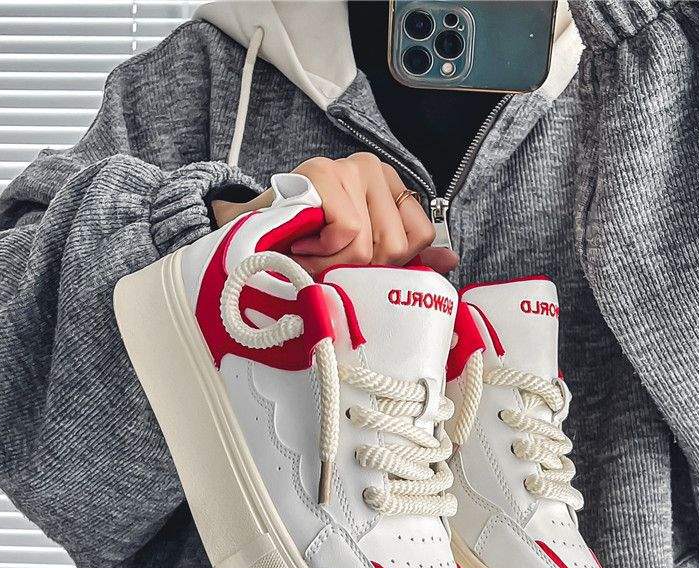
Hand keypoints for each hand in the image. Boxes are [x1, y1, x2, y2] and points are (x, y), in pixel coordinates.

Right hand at [211, 153, 458, 273]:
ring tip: (311, 254)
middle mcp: (374, 169)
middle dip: (358, 269)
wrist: (247, 236)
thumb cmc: (304, 247)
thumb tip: (450, 260)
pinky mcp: (323, 173)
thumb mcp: (361, 253)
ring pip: (370, 246)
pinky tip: (302, 245)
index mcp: (390, 187)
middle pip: (395, 247)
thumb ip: (405, 256)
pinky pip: (347, 233)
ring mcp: (348, 167)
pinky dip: (321, 254)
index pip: (420, 237)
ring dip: (334, 265)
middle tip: (327, 261)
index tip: (353, 261)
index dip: (387, 265)